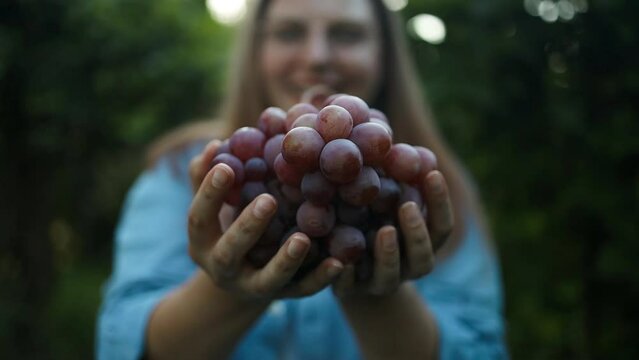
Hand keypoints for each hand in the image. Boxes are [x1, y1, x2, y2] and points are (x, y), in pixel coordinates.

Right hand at [187, 140, 343, 302]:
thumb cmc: (230, 224)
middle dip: (248, 227)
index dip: (209, 194)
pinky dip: (320, 278)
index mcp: (202, 242)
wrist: (245, 278)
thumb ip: (209, 176)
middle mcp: (222, 269)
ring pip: (267, 279)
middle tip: (268, 201)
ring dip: (285, 260)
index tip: (226, 167)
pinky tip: (338, 263)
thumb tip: (215, 145)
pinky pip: (303, 290)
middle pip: (230, 251)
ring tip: (302, 239)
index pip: (198, 218)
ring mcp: (253, 286)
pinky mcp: (284, 295)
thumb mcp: (216, 205)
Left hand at [333, 170, 453, 297]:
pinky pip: (349, 288)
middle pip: (422, 255)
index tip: (431, 172)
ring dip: (389, 254)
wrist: (344, 267)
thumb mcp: (380, 196)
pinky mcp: (350, 292)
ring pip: (391, 274)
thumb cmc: (369, 219)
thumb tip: (383, 126)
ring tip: (383, 231)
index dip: (440, 201)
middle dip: (417, 232)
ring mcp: (380, 282)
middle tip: (407, 205)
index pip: (442, 225)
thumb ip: (389, 174)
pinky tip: (340, 261)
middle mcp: (407, 266)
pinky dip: (346, 276)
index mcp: (423, 243)